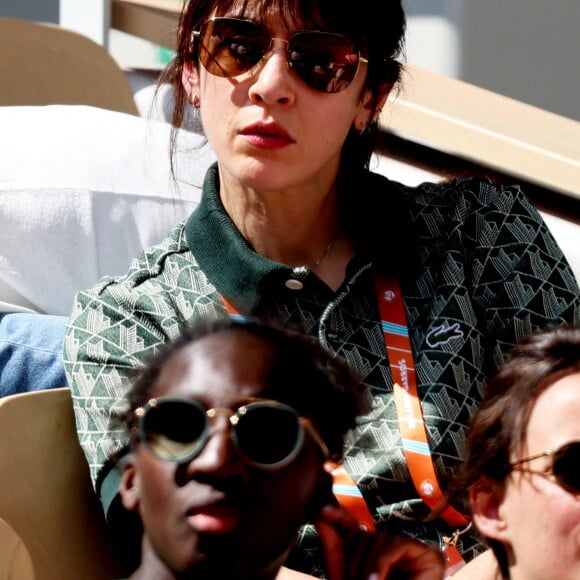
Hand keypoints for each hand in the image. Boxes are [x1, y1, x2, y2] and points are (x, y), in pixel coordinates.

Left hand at [315, 504, 443, 579]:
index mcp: (370, 554)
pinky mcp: (427, 555)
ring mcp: (409, 550)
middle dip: (352, 561)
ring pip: (377, 538)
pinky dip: (381, 563)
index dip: (339, 517)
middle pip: (362, 535)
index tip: (323, 512)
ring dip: (367, 566)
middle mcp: (389, 548)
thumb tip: (321, 520)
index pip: (352, 528)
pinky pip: (394, 543)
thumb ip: (335, 553)